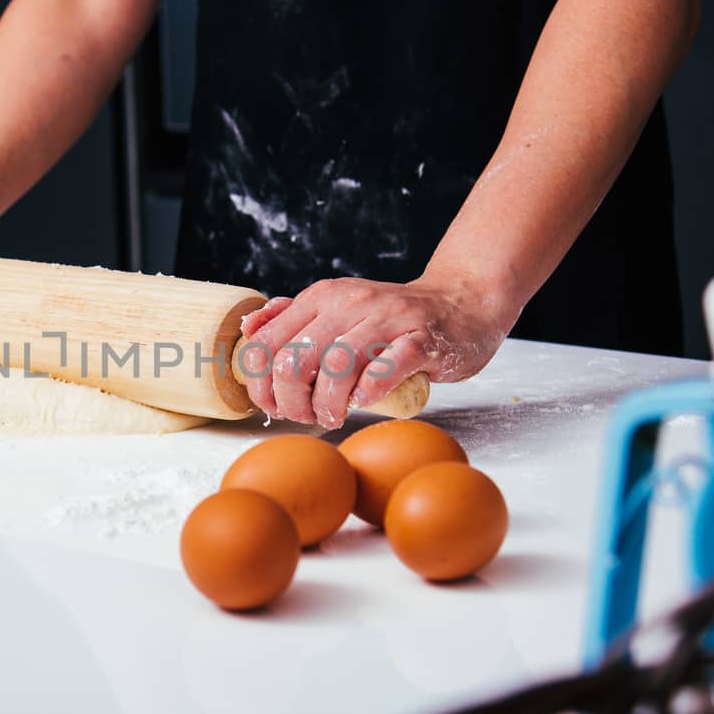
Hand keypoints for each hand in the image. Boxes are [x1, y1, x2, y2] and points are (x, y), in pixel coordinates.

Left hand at [238, 273, 518, 429]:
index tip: (275, 406)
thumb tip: (250, 327)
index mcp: (322, 297)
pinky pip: (385, 368)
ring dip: (327, 404)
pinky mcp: (421, 339)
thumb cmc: (394, 319)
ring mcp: (387, 319)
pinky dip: (368, 391)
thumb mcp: (338, 308)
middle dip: (292, 402)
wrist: (463, 303)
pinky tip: (364, 401)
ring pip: (335, 367)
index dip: (262, 385)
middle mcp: (350, 303)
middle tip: (307, 416)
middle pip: (294, 360)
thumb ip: (294, 316)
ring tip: (333, 416)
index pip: (267, 344)